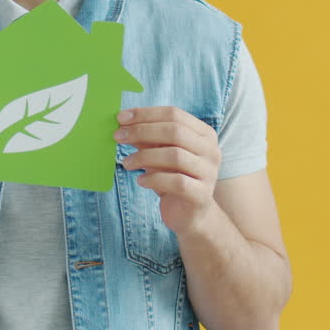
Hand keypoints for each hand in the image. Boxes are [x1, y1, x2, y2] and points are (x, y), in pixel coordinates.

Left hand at [115, 106, 219, 236]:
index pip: (174, 114)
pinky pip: (176, 182)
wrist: (191, 215)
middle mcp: (211, 150)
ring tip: (127, 163)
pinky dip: (153, 179)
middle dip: (142, 131)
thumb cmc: (173, 178)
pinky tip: (140, 181)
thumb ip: (147, 138)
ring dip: (144, 157)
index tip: (120, 118)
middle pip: (175, 131)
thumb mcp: (159, 154)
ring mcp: (209, 173)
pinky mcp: (202, 195)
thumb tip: (123, 121)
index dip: (145, 114)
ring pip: (175, 156)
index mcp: (203, 134)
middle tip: (118, 137)